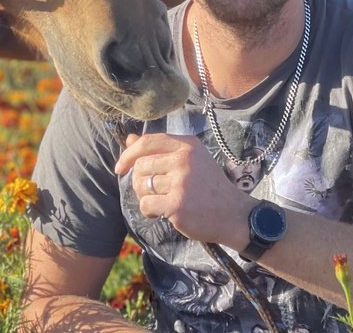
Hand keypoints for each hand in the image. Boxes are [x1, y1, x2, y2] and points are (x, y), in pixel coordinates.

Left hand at [115, 133, 250, 247]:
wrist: (232, 214)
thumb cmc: (209, 187)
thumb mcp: (190, 160)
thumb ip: (160, 150)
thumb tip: (129, 139)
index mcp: (187, 145)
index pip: (148, 141)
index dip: (129, 153)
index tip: (121, 167)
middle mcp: (184, 159)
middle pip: (141, 165)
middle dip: (140, 181)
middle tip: (154, 191)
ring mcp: (181, 181)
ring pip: (141, 185)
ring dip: (146, 197)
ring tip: (162, 201)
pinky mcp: (177, 204)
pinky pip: (146, 204)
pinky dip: (149, 211)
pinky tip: (163, 213)